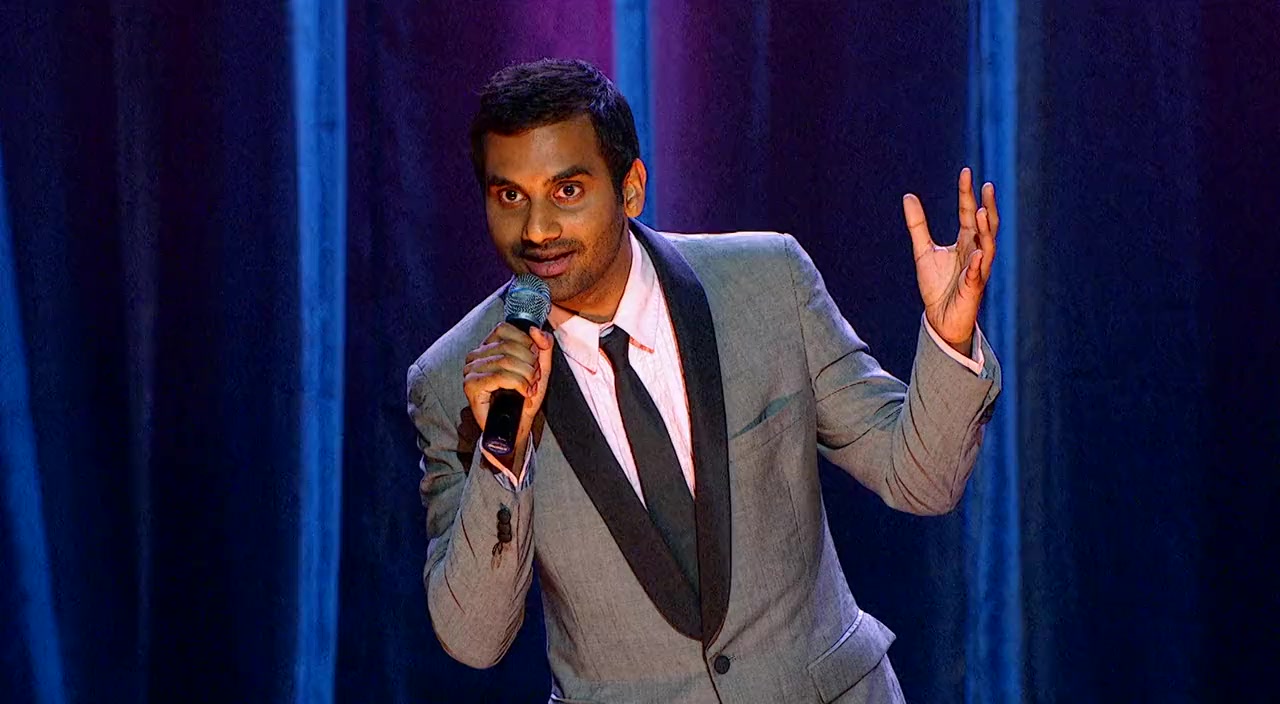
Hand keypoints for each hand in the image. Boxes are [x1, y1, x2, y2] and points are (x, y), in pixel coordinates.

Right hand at [462, 322, 553, 470]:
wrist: (517, 425)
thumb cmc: (525, 398)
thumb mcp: (541, 367)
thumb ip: (544, 345)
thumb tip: (535, 329)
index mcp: (487, 347)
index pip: (505, 329)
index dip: (526, 345)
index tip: (534, 363)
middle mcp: (475, 356)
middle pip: (508, 347)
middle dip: (529, 364)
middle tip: (534, 380)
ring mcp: (470, 370)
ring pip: (505, 361)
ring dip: (526, 376)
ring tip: (529, 387)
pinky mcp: (471, 386)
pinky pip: (499, 376)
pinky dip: (518, 384)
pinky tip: (523, 392)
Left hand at [902, 167, 998, 354]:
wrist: (939, 317)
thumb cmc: (937, 285)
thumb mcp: (923, 250)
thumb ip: (918, 225)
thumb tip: (909, 196)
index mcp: (966, 242)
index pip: (969, 213)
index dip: (967, 193)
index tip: (966, 172)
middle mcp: (976, 253)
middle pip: (986, 226)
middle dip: (987, 207)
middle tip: (987, 186)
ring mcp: (977, 271)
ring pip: (988, 247)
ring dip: (986, 231)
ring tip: (983, 212)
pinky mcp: (973, 290)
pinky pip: (977, 275)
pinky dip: (978, 264)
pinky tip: (979, 252)